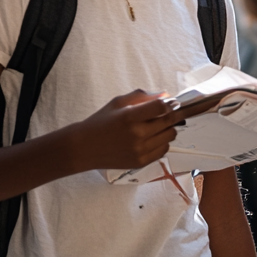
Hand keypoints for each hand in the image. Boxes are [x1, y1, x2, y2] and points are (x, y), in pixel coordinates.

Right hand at [68, 90, 185, 172]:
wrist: (84, 148)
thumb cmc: (101, 123)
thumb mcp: (118, 102)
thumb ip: (143, 96)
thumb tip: (165, 95)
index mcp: (129, 117)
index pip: (161, 107)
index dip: (169, 103)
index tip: (169, 102)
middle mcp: (136, 134)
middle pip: (169, 120)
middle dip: (172, 113)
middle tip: (169, 111)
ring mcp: (140, 150)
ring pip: (170, 135)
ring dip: (168, 128)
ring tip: (157, 126)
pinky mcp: (141, 162)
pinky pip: (164, 149)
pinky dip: (163, 141)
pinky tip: (152, 138)